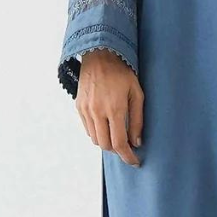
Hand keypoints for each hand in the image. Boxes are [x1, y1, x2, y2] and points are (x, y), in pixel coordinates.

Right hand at [76, 49, 143, 165]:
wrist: (99, 55)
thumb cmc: (122, 73)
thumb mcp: (137, 93)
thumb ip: (137, 119)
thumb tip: (136, 142)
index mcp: (114, 108)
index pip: (119, 143)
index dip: (128, 156)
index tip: (135, 161)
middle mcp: (97, 112)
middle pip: (105, 145)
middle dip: (117, 151)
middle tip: (127, 148)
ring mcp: (85, 110)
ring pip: (95, 139)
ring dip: (107, 143)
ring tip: (117, 136)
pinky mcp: (79, 107)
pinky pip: (88, 129)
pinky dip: (97, 133)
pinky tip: (106, 127)